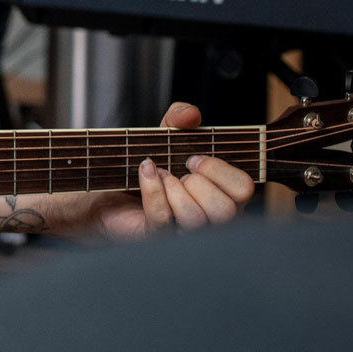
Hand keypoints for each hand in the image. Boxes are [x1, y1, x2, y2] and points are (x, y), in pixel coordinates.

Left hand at [97, 101, 254, 237]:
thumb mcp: (166, 135)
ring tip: (162, 176)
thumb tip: (191, 114)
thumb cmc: (147, 167)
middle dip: (199, 183)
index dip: (220, 170)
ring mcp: (184, 232)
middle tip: (179, 172)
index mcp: (224, 196)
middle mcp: (210, 219)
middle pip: (226, 210)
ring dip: (175, 189)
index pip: (244, 190)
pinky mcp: (156, 237)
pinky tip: (147, 174)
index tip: (193, 159)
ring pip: (197, 219)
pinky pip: (162, 218)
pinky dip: (153, 190)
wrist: (108, 188)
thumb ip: (180, 118)